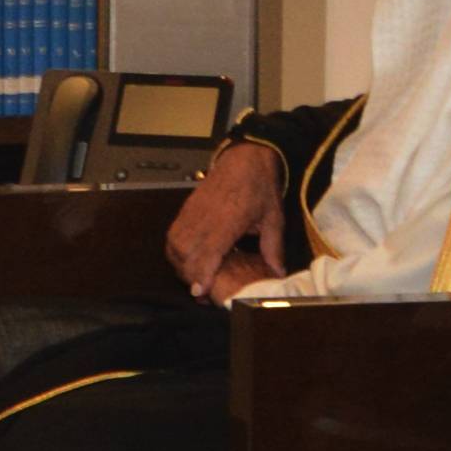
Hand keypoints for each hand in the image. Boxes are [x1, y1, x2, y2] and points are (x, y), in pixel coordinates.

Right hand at [166, 140, 287, 298]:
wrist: (246, 158)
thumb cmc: (260, 186)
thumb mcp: (274, 217)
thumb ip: (273, 247)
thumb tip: (278, 274)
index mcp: (229, 218)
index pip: (209, 249)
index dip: (202, 272)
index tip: (200, 292)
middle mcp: (206, 215)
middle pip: (185, 251)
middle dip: (189, 275)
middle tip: (201, 292)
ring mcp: (193, 211)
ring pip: (175, 244)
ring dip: (180, 264)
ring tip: (193, 277)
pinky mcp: (186, 208)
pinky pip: (173, 234)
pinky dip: (175, 251)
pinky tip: (187, 260)